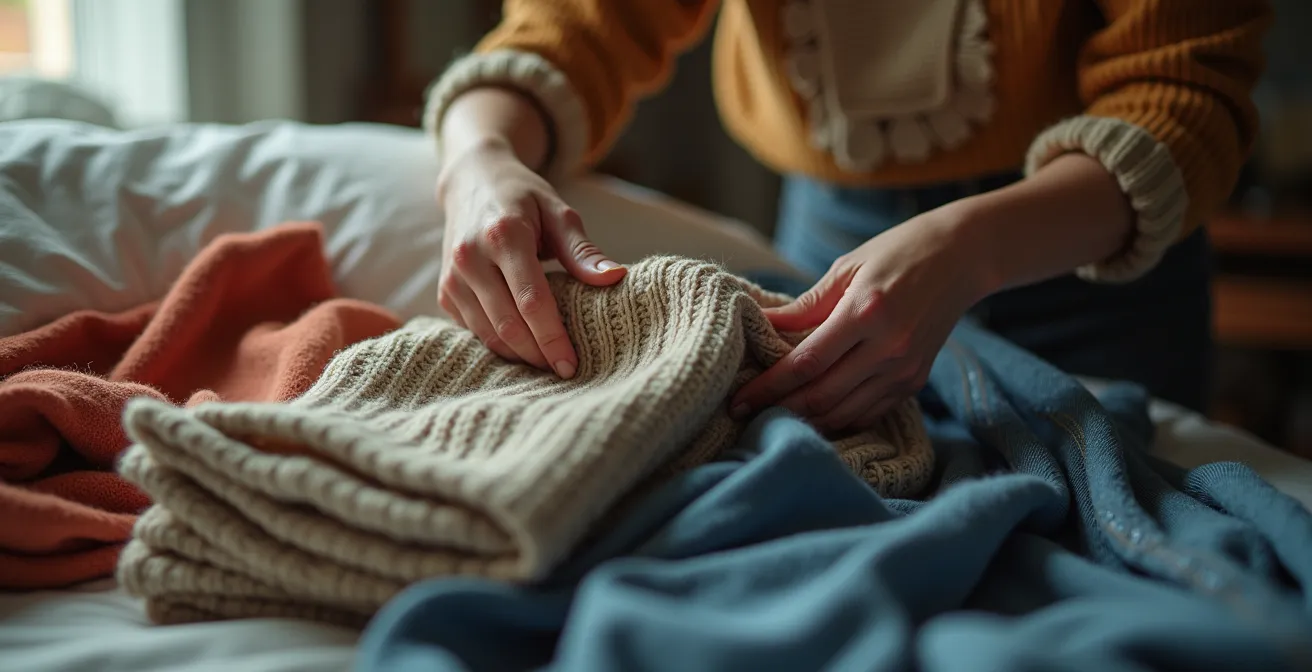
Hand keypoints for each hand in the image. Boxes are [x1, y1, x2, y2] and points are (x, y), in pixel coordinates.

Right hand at [437, 141, 625, 377]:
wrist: (472, 181)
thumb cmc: (523, 197)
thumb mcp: (558, 213)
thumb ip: (583, 251)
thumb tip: (615, 279)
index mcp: (504, 235)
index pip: (531, 300)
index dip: (553, 338)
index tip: (571, 364)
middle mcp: (471, 257)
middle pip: (508, 324)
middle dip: (538, 355)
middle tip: (564, 370)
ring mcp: (452, 276)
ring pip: (487, 334)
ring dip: (518, 355)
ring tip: (547, 362)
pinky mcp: (444, 290)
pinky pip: (473, 329)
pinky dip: (499, 343)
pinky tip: (523, 346)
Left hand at [730, 206, 993, 433]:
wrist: (962, 258)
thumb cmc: (897, 252)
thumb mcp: (846, 268)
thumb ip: (804, 305)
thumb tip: (761, 325)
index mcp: (865, 312)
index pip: (805, 363)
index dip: (768, 387)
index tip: (738, 399)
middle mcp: (888, 347)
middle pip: (822, 396)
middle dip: (778, 409)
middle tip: (744, 414)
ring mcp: (904, 369)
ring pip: (844, 413)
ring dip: (806, 421)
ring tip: (772, 418)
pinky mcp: (914, 381)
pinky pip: (869, 413)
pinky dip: (838, 421)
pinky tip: (812, 418)